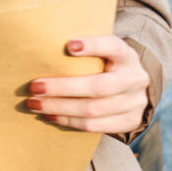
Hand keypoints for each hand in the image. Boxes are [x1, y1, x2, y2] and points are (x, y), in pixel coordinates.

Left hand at [25, 35, 149, 133]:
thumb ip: (84, 49)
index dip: (94, 45)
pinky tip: (51, 115)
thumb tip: (43, 48)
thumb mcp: (105, 52)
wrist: (136, 90)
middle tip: (35, 86)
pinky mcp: (128, 122)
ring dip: (60, 108)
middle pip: (98, 87)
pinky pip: (94, 126)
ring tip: (35, 104)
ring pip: (93, 110)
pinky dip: (69, 121)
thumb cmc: (109, 65)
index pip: (113, 46)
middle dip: (62, 88)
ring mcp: (134, 103)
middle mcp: (134, 79)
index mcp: (127, 56)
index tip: (70, 45)